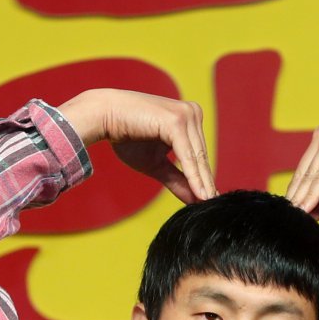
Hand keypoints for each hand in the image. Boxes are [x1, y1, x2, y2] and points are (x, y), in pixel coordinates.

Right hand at [57, 89, 214, 203]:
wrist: (103, 117)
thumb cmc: (126, 137)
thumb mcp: (155, 164)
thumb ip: (176, 179)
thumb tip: (195, 200)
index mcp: (189, 118)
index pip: (199, 154)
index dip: (204, 179)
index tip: (210, 201)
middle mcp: (192, 113)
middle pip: (201, 156)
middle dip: (206, 183)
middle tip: (214, 207)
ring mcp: (185, 115)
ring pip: (197, 157)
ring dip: (203, 183)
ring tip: (208, 204)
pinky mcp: (176, 122)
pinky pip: (187, 156)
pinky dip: (193, 176)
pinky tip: (200, 194)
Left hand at [284, 125, 318, 216]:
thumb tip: (297, 219)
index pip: (302, 173)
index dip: (294, 196)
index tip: (285, 217)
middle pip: (304, 173)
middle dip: (296, 199)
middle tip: (285, 220)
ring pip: (312, 174)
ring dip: (303, 198)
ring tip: (294, 218)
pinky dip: (315, 192)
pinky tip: (307, 208)